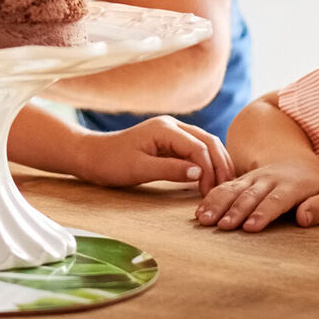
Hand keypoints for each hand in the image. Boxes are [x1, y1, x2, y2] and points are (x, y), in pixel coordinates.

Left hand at [62, 116, 233, 189]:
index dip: (209, 170)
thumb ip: (170, 170)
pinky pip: (195, 150)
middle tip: (227, 189)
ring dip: (217, 163)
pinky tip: (212, 179)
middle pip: (208, 142)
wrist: (91, 156)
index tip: (209, 192)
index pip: (199, 147)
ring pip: (205, 144)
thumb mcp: (139, 169)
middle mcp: (172, 125)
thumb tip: (199, 173)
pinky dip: (207, 163)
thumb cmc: (110, 163)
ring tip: (224, 186)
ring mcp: (172, 132)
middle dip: (220, 165)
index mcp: (165, 129)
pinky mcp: (170, 142)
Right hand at [194, 163, 318, 231]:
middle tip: (224, 226)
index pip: (276, 200)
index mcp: (291, 185)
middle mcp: (268, 180)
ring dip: (218, 204)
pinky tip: (199, 212)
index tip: (250, 227)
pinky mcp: (239, 181)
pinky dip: (210, 199)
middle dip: (236, 210)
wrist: (294, 162)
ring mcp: (252, 179)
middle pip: (250, 195)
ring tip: (205, 220)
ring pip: (233, 190)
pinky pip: (223, 187)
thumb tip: (304, 218)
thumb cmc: (312, 187)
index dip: (263, 213)